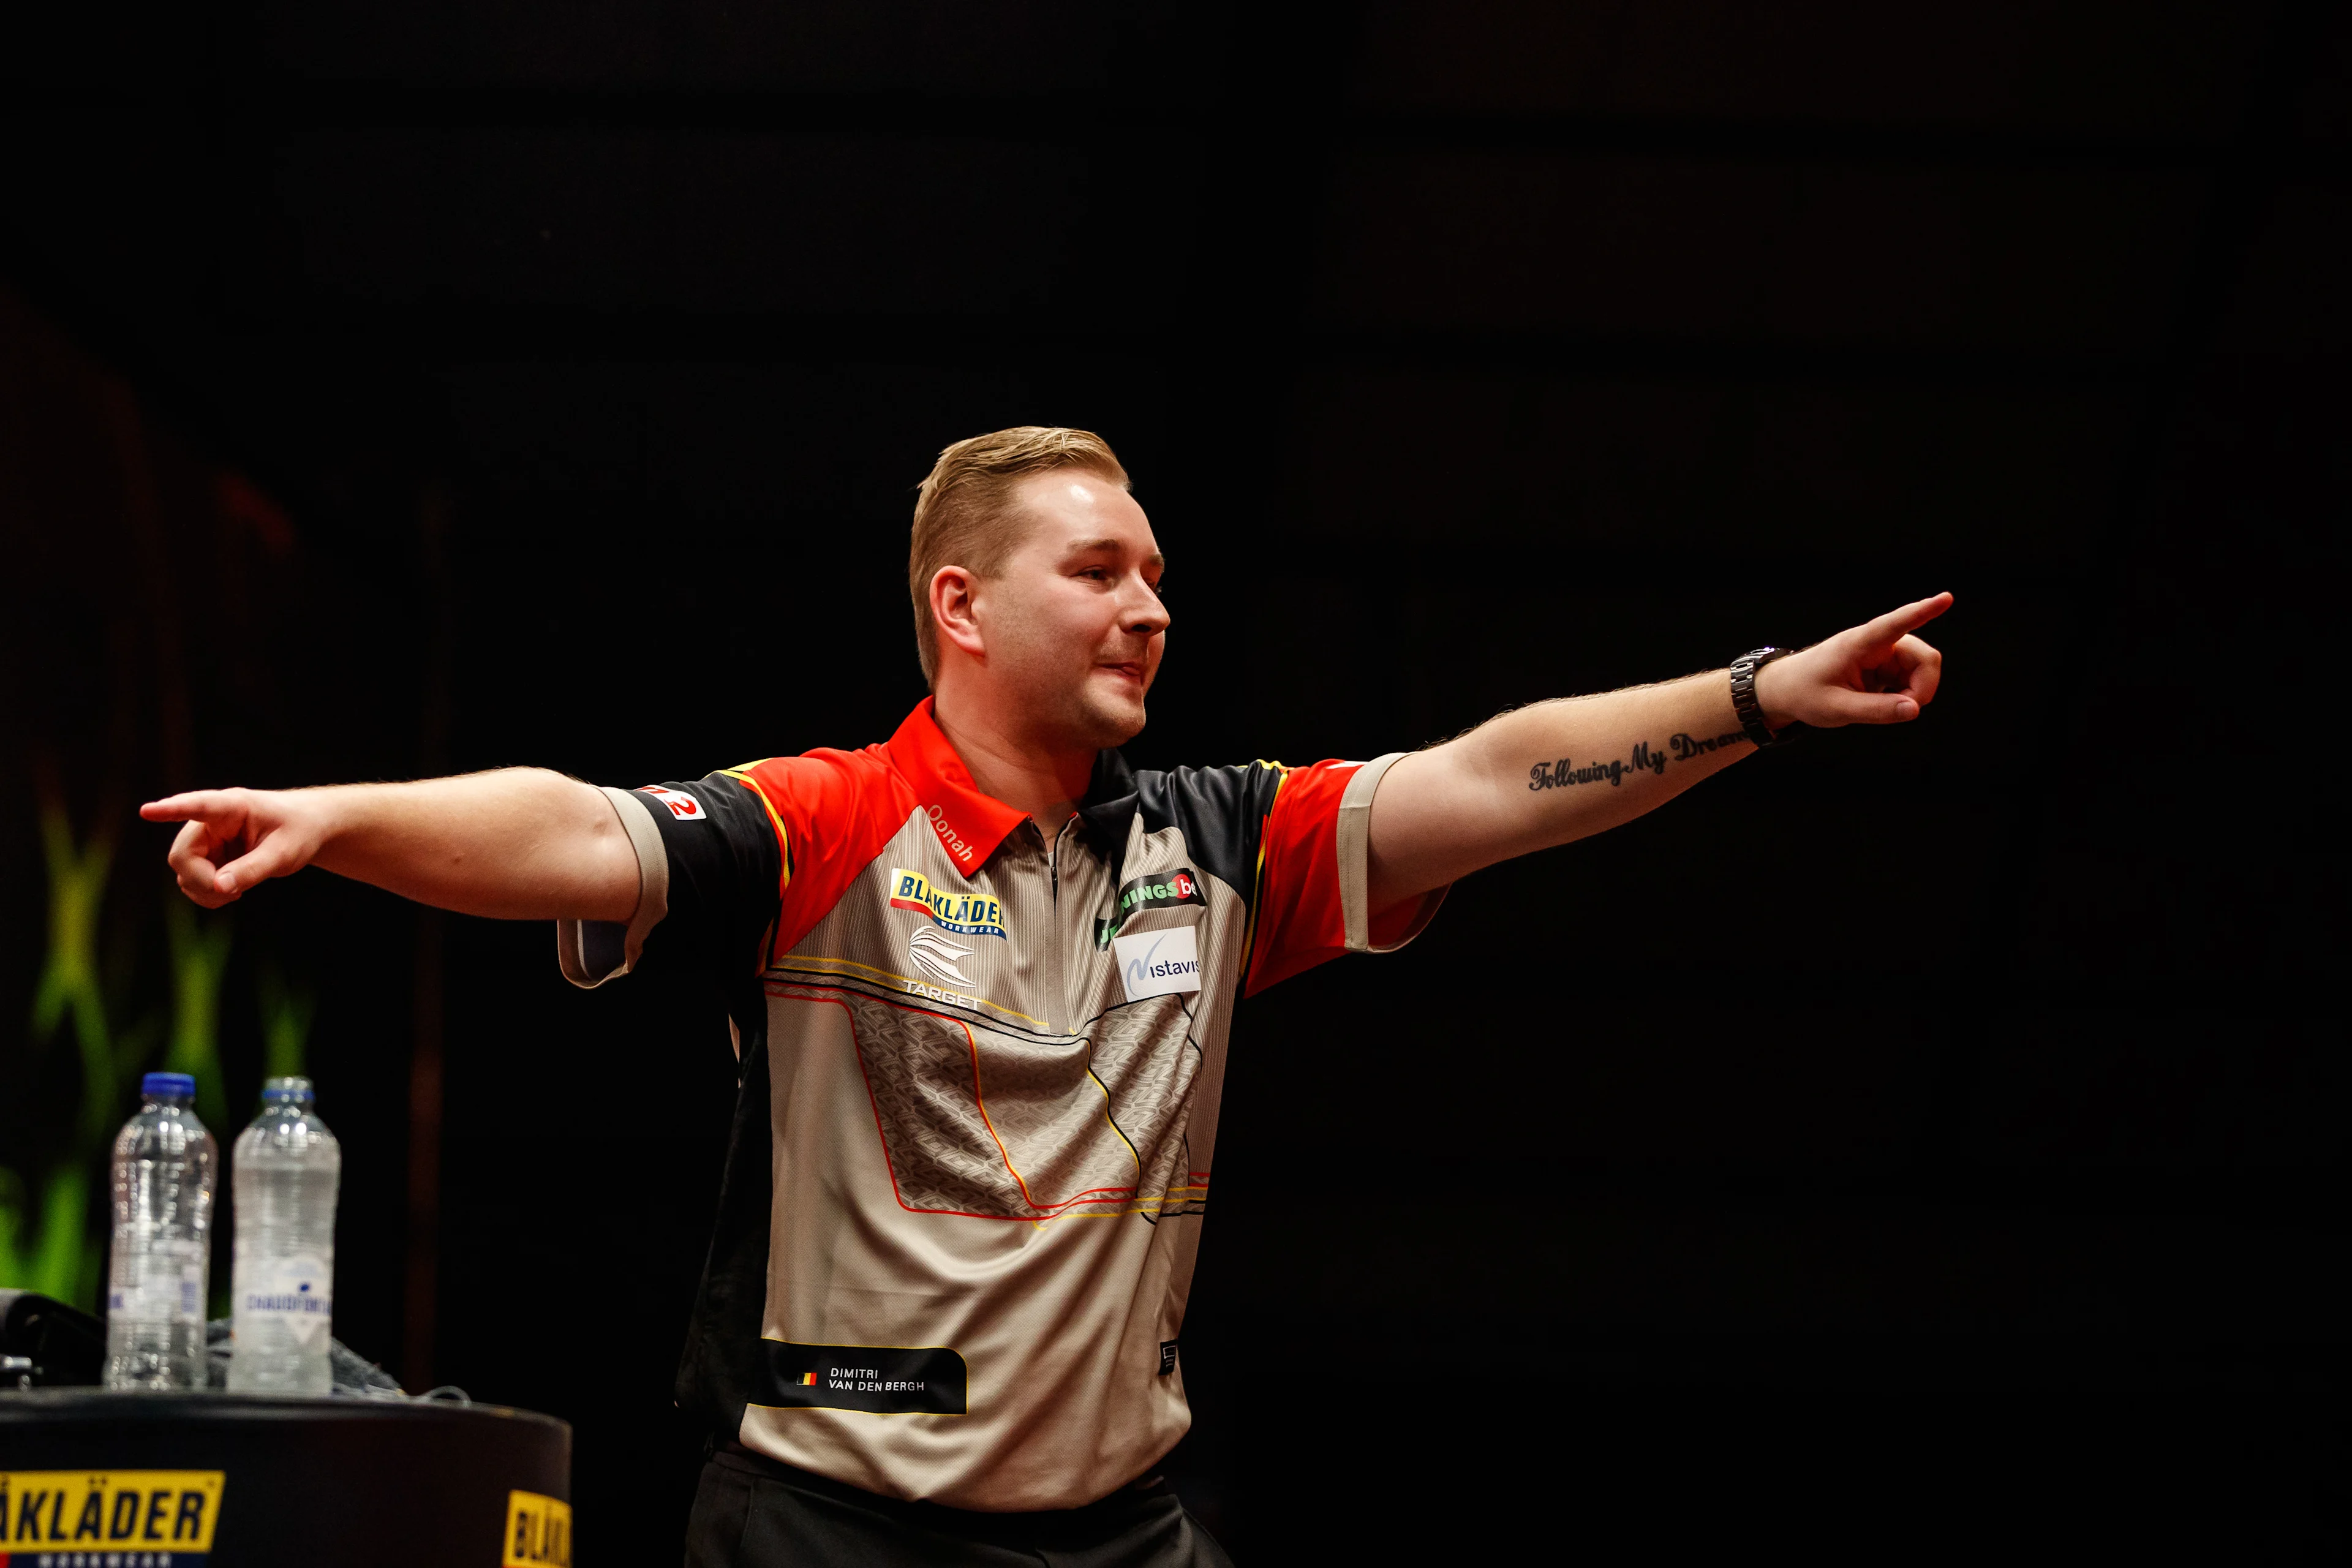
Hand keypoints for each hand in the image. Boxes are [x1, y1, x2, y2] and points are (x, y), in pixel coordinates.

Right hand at [141, 788, 331, 907]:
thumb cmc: (298, 832)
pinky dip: (206, 893)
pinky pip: (190, 881)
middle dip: (203, 881)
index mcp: (232, 807)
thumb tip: (219, 888)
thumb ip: (252, 870)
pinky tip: (230, 892)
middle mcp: (209, 821)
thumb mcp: (284, 854)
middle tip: (235, 894)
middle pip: (182, 855)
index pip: (197, 806)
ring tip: (238, 892)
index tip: (147, 810)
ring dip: (205, 890)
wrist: (305, 829)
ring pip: (183, 871)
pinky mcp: (205, 855)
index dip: (171, 810)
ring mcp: (204, 839)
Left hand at [1753, 592, 1949, 729]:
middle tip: (1904, 711)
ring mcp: (1884, 653)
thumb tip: (1915, 709)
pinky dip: (1905, 695)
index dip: (1923, 611)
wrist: (1787, 690)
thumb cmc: (1806, 694)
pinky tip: (1881, 701)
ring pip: (1922, 669)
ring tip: (1883, 707)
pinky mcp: (1886, 665)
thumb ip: (1876, 711)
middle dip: (1923, 686)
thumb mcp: (1837, 709)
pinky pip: (1912, 679)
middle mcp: (1876, 643)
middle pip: (1924, 657)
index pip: (1895, 624)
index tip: (1946, 598)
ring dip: (1913, 693)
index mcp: (1859, 644)